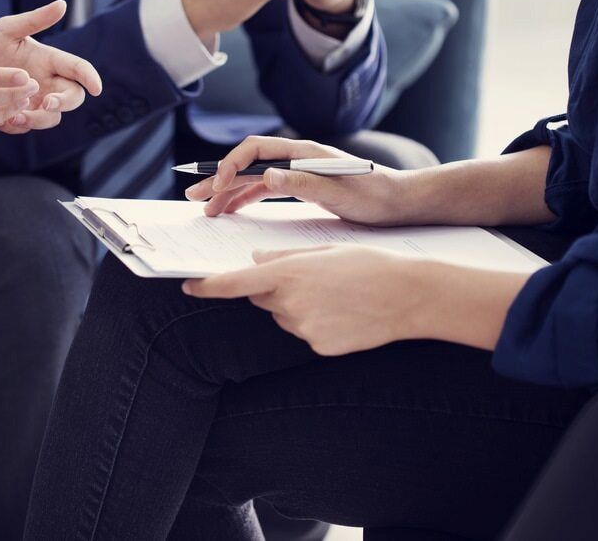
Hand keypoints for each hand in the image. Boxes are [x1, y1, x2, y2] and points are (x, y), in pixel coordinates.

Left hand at [0, 0, 102, 133]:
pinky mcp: (21, 119)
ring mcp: (36, 103)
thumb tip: (62, 4)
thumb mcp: (6, 30)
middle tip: (48, 103)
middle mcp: (49, 83)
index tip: (96, 89)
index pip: (78, 68)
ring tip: (16, 115)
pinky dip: (19, 125)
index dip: (90, 78)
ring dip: (39, 119)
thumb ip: (34, 20)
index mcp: (50, 60)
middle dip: (65, 102)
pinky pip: (27, 128)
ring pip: (52, 118)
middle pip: (73, 97)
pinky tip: (3, 118)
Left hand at [184, 245, 430, 354]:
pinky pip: (305, 333)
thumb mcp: (324, 250)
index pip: (235, 283)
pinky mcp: (318, 347)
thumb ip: (284, 255)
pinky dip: (316, 323)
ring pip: (284, 316)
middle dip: (273, 289)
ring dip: (297, 306)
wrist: (409, 296)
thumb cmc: (368, 265)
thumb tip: (256, 259)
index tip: (188, 286)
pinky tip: (344, 314)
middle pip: (262, 298)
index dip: (208, 286)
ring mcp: (304, 328)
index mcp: (288, 272)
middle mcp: (290, 303)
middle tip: (310, 279)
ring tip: (335, 295)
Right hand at [185, 135, 412, 225]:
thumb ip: (303, 183)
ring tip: (206, 208)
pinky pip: (263, 190)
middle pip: (248, 164)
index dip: (232, 164)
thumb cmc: (375, 195)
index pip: (256, 150)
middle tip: (194, 195)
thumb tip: (267, 176)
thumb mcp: (340, 191)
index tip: (219, 184)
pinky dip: (244, 199)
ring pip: (252, 178)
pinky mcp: (300, 187)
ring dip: (228, 192)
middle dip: (219, 179)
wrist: (398, 203)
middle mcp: (296, 158)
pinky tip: (231, 209)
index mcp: (303, 152)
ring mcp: (296, 172)